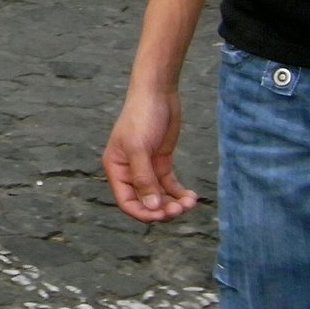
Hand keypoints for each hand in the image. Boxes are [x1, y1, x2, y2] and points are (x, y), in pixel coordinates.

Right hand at [102, 86, 198, 222]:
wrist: (157, 93)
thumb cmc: (141, 116)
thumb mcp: (139, 148)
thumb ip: (144, 179)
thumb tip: (151, 208)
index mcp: (117, 168)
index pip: (126, 201)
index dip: (143, 213)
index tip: (162, 215)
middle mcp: (130, 171)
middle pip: (145, 202)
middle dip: (163, 209)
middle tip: (180, 209)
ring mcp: (146, 168)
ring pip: (160, 196)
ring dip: (174, 203)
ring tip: (190, 202)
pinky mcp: (161, 163)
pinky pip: (170, 186)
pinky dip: (180, 194)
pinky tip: (192, 196)